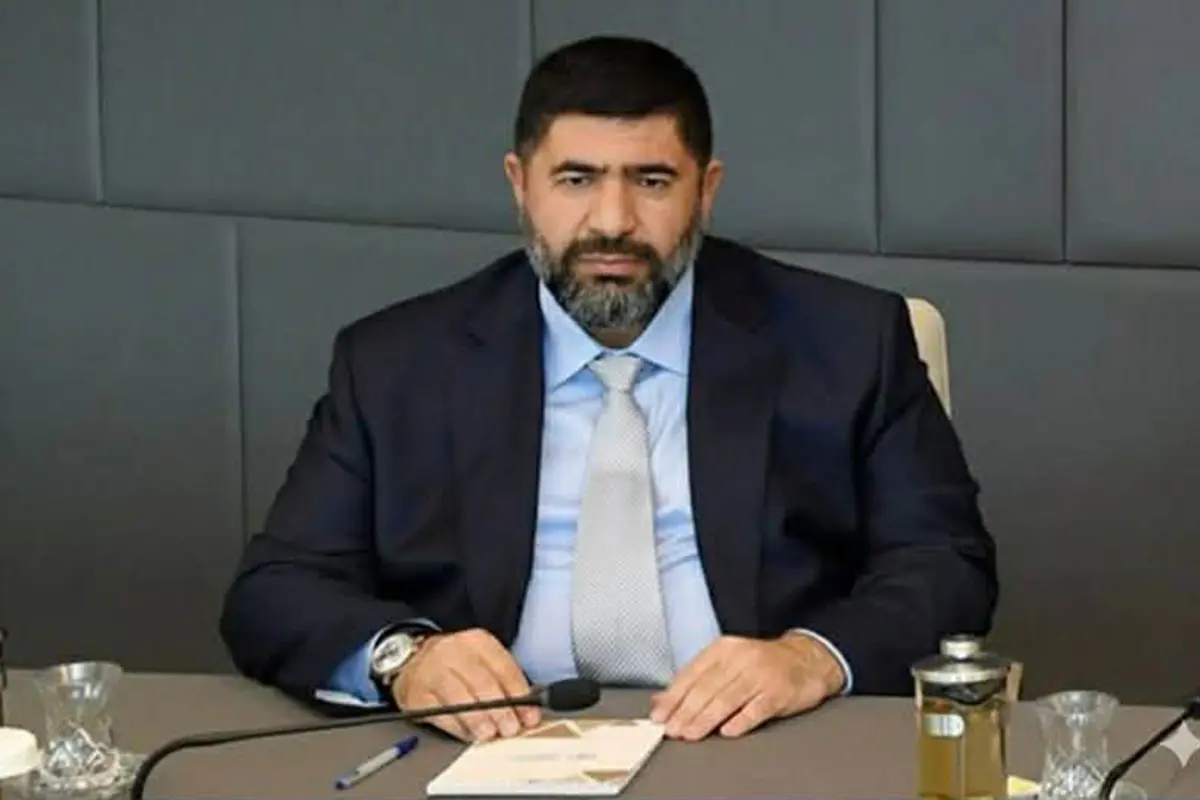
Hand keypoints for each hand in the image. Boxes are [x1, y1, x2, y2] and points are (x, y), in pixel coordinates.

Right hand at [391, 628, 540, 741]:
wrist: (412, 659)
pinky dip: (458, 727)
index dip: (520, 695)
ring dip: (479, 720)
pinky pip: (441, 714)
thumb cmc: (455, 665)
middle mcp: (453, 652)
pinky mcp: (417, 694)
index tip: (529, 715)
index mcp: (477, 641)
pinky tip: (469, 733)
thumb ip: (503, 682)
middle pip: (482, 683)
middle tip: (510, 728)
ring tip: (490, 733)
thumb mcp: (481, 661)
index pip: (503, 667)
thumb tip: (526, 710)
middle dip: (501, 710)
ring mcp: (432, 672)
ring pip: (460, 699)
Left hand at [649, 632, 844, 740]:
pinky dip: (740, 721)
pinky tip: (727, 732)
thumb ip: (695, 680)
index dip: (674, 696)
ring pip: (727, 699)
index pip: (692, 673)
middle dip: (686, 711)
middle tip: (672, 730)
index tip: (660, 715)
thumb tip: (661, 700)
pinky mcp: (779, 692)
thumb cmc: (761, 663)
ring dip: (706, 719)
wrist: (806, 660)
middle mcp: (741, 658)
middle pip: (707, 687)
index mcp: (724, 649)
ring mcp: (761, 674)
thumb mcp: (727, 663)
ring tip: (690, 734)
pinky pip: (756, 709)